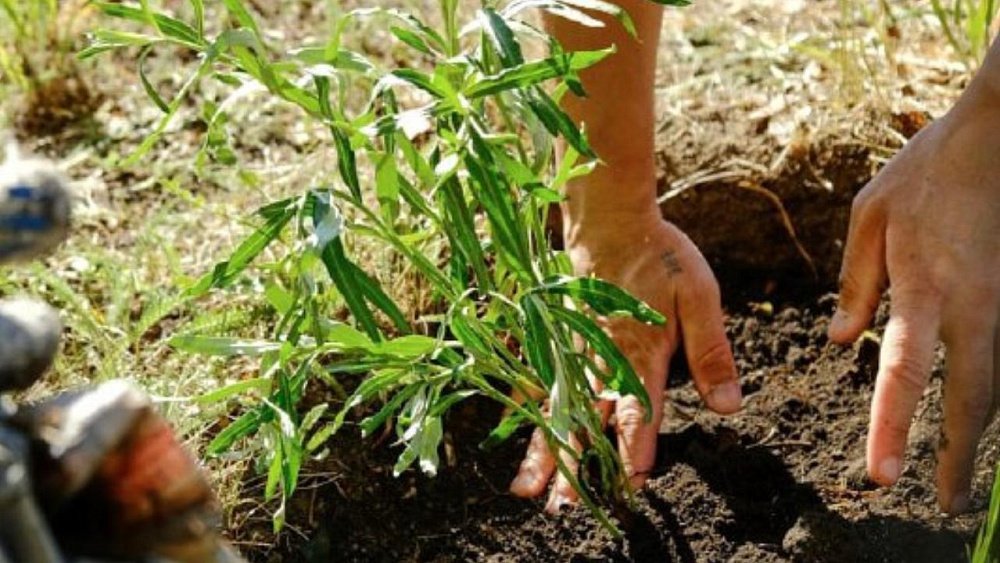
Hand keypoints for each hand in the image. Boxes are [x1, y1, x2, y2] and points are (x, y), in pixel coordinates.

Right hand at [509, 213, 742, 511]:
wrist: (609, 222)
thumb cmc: (660, 258)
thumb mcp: (699, 298)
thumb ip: (710, 353)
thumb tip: (728, 406)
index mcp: (640, 352)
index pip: (638, 407)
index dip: (636, 443)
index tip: (631, 481)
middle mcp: (602, 361)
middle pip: (587, 421)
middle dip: (577, 467)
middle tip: (566, 509)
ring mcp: (575, 355)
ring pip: (558, 412)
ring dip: (546, 454)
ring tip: (528, 492)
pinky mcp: (561, 347)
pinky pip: (544, 392)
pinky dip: (533, 423)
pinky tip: (523, 449)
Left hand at [829, 84, 999, 513]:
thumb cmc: (929, 169)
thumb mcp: (872, 215)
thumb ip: (855, 282)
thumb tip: (841, 342)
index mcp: (925, 285)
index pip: (905, 370)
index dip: (895, 427)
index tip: (883, 476)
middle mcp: (974, 304)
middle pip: (973, 396)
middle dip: (957, 455)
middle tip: (943, 503)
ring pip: (997, 382)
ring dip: (976, 430)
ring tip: (959, 476)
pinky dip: (989, 390)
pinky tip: (976, 412)